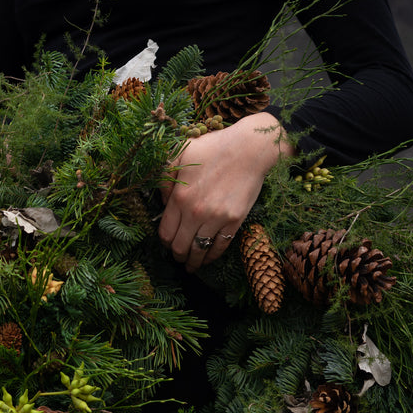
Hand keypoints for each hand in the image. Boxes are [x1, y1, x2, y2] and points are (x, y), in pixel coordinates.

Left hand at [158, 112, 294, 271]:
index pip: (165, 233)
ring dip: (193, 262)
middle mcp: (195, 212)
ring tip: (191, 265)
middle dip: (177, 255)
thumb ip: (165, 178)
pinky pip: (220, 246)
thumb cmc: (214, 147)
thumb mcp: (180, 154)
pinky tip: (208, 258)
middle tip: (178, 256)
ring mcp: (216, 218)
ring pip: (198, 251)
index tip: (167, 243)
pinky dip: (212, 256)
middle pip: (179, 246)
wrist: (250, 148)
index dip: (165, 242)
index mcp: (179, 197)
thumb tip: (162, 202)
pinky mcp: (234, 221)